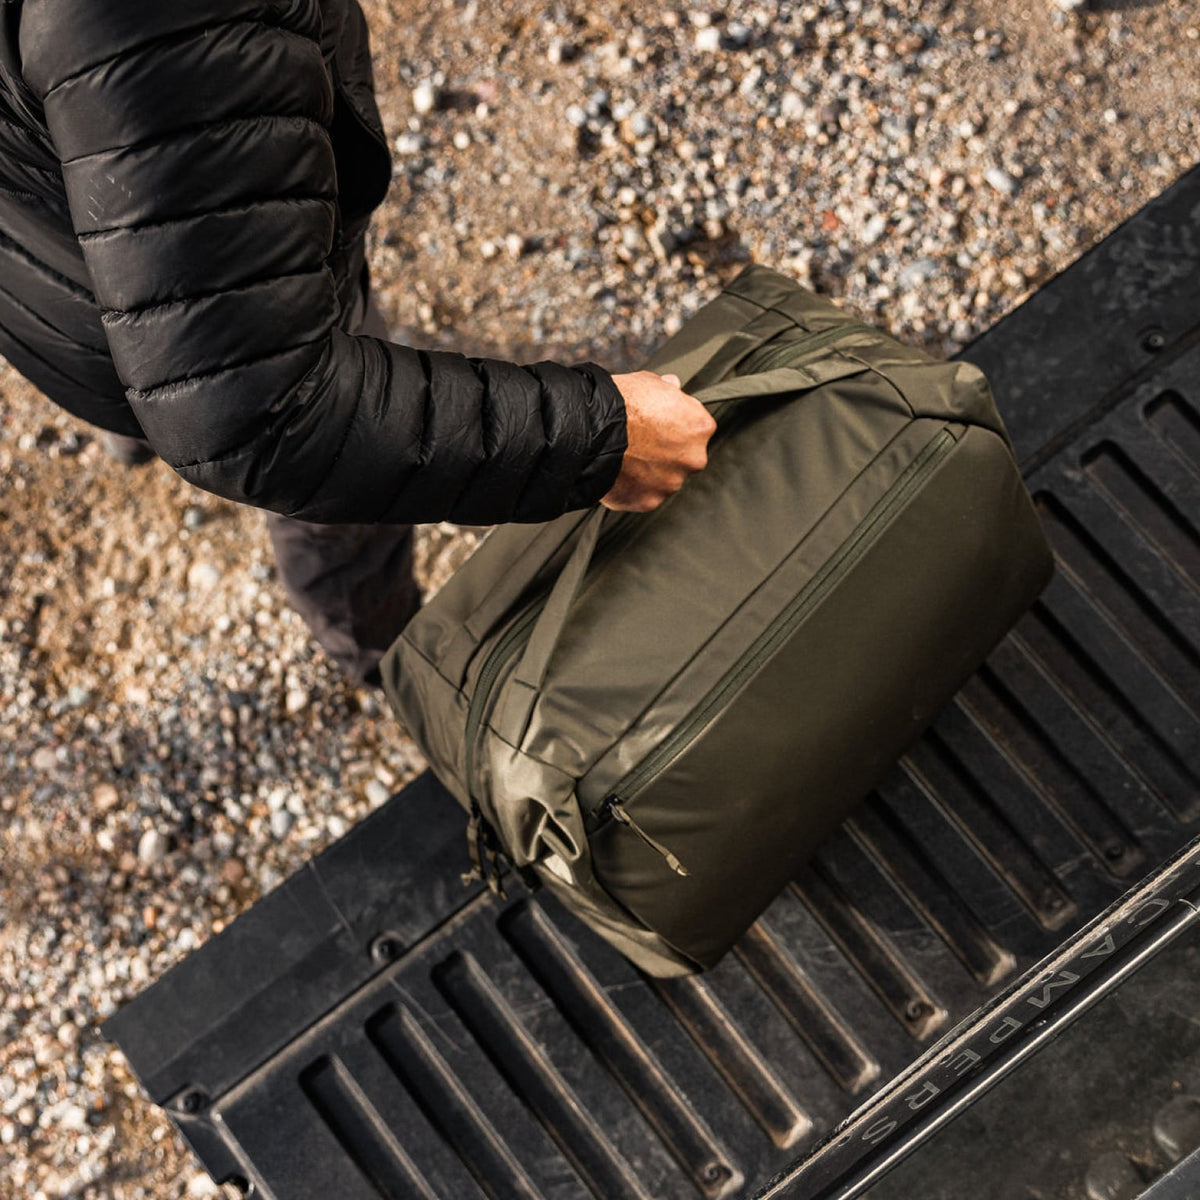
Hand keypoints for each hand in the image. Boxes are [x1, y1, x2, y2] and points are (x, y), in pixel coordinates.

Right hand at [602, 372, 716, 512]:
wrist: (593, 431)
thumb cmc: (621, 405)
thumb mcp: (649, 382)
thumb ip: (667, 389)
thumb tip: (672, 387)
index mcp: (699, 427)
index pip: (695, 429)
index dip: (675, 426)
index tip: (659, 424)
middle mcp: (693, 458)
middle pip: (683, 458)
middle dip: (666, 453)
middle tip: (642, 444)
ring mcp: (671, 483)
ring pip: (664, 479)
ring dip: (649, 473)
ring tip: (626, 458)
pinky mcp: (650, 501)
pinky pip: (643, 495)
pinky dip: (633, 489)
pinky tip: (618, 474)